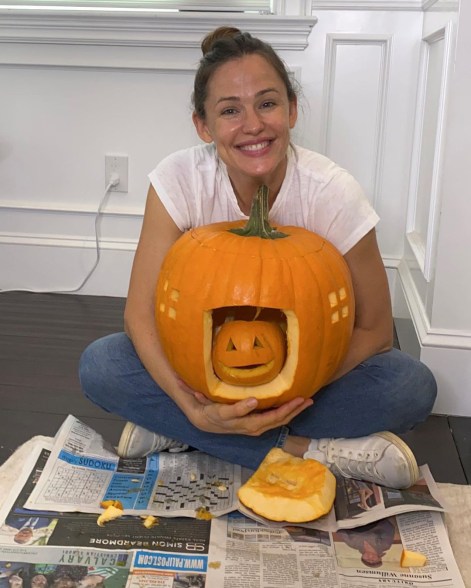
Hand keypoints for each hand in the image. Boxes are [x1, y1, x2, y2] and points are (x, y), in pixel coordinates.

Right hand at [175, 379, 312, 435]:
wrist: (205, 421)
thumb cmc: (201, 404)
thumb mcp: (193, 396)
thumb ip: (192, 391)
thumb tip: (183, 381)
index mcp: (222, 417)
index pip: (230, 414)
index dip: (241, 409)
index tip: (252, 401)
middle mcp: (239, 426)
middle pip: (262, 422)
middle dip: (281, 412)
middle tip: (297, 400)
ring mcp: (251, 427)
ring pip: (274, 423)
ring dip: (292, 412)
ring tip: (307, 401)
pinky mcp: (259, 425)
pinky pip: (276, 420)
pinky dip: (290, 413)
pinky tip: (302, 403)